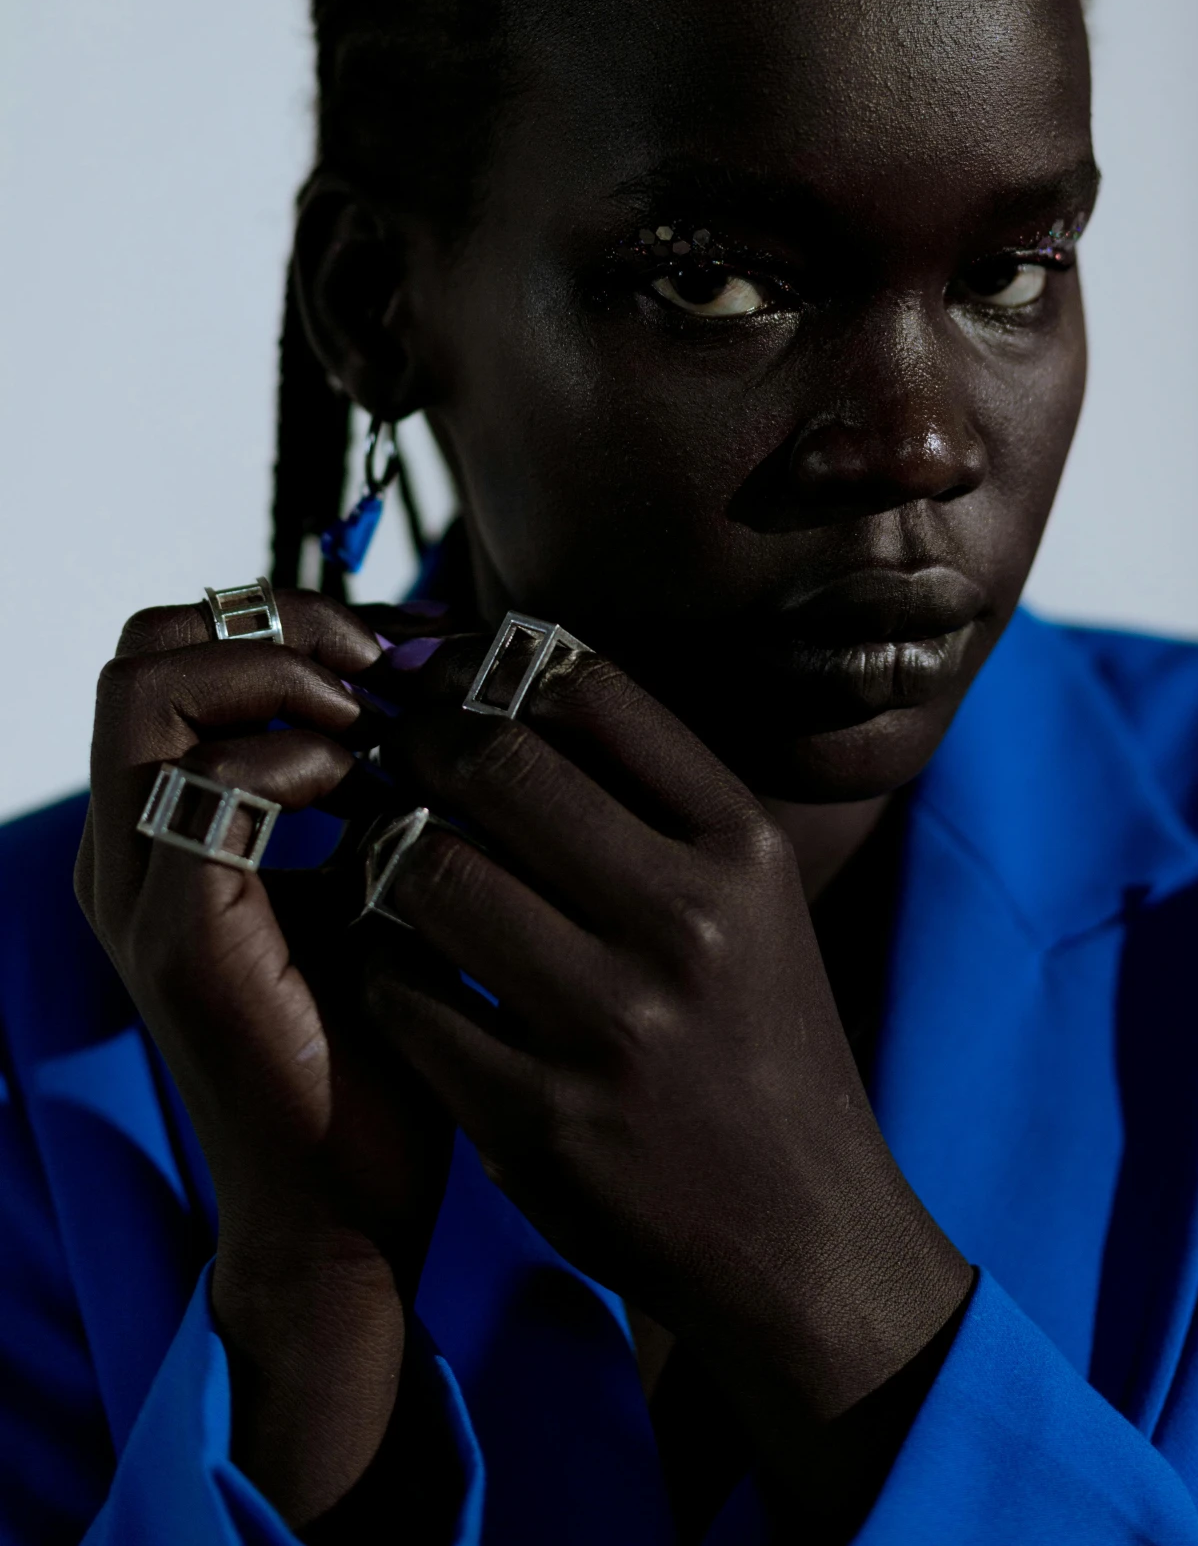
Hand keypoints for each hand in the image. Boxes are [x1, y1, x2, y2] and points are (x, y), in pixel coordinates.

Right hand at [76, 592, 456, 1526]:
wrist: (353, 1204)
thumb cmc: (382, 1038)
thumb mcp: (377, 873)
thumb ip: (375, 779)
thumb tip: (444, 663)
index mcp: (166, 829)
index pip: (177, 649)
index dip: (290, 615)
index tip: (404, 643)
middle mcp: (130, 850)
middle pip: (144, 648)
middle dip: (275, 622)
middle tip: (380, 664)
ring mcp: (142, 893)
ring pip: (147, 691)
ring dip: (275, 673)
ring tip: (369, 717)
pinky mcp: (180, 940)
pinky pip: (204, 790)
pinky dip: (290, 759)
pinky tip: (366, 790)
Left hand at [359, 640, 972, 1516]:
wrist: (795, 1230)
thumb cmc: (753, 1033)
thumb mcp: (749, 892)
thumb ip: (651, 794)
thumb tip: (514, 669)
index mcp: (741, 846)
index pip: (592, 691)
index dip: (498, 666)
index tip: (453, 678)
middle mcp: (685, 920)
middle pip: (497, 762)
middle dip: (422, 744)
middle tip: (393, 753)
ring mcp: (608, 1023)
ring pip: (430, 869)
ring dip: (386, 849)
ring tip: (385, 852)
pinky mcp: (534, 1118)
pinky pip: (402, 993)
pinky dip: (380, 963)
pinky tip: (393, 960)